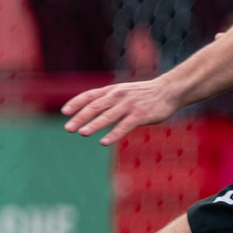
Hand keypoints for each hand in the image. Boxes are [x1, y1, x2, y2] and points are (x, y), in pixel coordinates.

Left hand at [62, 78, 177, 146]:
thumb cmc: (143, 94)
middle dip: (80, 117)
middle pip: (95, 107)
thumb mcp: (123, 91)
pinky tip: (103, 142)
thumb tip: (90, 111)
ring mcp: (128, 105)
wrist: (168, 90)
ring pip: (107, 116)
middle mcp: (117, 96)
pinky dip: (113, 134)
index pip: (89, 95)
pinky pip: (124, 126)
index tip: (64, 112)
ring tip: (82, 133)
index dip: (76, 103)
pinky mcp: (140, 115)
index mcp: (112, 90)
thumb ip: (108, 99)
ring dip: (94, 125)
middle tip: (68, 128)